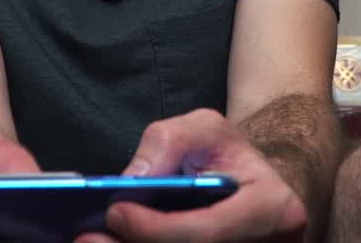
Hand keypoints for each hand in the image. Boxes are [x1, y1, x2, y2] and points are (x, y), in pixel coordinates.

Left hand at [77, 109, 306, 242]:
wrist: (259, 185)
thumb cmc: (232, 154)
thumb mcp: (207, 128)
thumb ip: (170, 142)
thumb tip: (131, 179)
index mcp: (273, 210)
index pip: (207, 231)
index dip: (157, 229)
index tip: (116, 212)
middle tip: (87, 238)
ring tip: (93, 241)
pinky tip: (117, 240)